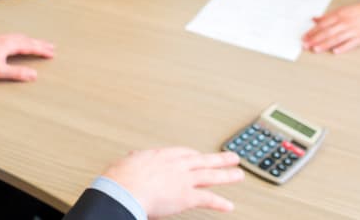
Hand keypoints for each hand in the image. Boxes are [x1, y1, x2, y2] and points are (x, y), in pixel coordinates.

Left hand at [0, 33, 54, 80]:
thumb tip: (33, 75)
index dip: (42, 50)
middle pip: (27, 40)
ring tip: (39, 43)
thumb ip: (17, 73)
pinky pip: (14, 37)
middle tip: (51, 47)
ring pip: (21, 37)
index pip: (30, 47)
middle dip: (40, 44)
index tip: (51, 53)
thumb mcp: (0, 72)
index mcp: (9, 45)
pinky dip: (22, 39)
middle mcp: (5, 40)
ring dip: (32, 40)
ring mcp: (0, 39)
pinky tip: (20, 41)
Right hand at [102, 148, 242, 216]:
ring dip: (227, 175)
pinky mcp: (186, 196)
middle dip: (219, 159)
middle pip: (203, 160)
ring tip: (238, 175)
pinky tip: (228, 205)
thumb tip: (132, 158)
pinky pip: (207, 199)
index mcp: (162, 156)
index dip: (196, 156)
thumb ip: (135, 160)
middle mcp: (176, 165)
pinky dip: (219, 203)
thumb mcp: (128, 162)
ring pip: (210, 176)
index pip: (185, 153)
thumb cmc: (121, 178)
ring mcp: (183, 180)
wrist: (124, 190)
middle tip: (232, 157)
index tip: (201, 156)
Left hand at [301, 0, 359, 53]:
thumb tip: (314, 19)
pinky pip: (351, 43)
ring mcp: (354, 30)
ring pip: (337, 38)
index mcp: (340, 14)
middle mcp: (345, 22)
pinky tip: (335, 51)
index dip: (312, 31)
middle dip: (315, 39)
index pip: (322, 24)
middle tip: (305, 45)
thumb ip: (328, 16)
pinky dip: (343, 47)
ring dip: (325, 44)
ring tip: (315, 49)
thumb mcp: (343, 10)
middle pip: (327, 32)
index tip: (303, 38)